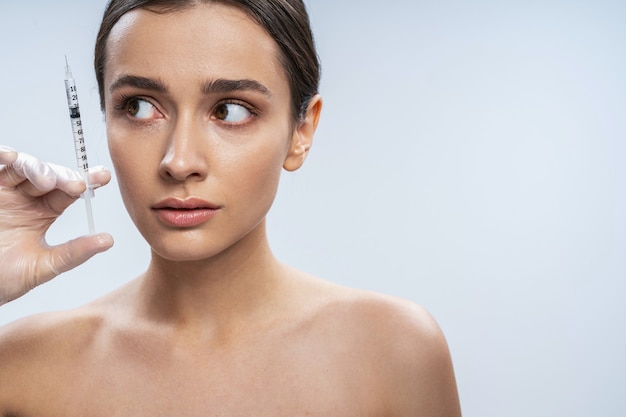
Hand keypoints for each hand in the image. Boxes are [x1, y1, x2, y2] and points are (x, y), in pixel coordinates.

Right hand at [0, 146, 113, 305]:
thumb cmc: (3, 278)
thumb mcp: (43, 266)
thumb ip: (73, 253)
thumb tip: (107, 241)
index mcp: (43, 212)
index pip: (69, 191)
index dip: (87, 181)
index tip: (103, 177)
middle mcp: (24, 197)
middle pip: (49, 176)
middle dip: (65, 177)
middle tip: (77, 185)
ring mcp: (3, 192)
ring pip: (23, 167)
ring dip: (37, 168)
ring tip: (48, 181)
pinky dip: (3, 156)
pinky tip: (12, 157)